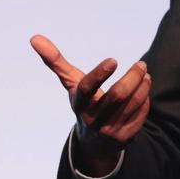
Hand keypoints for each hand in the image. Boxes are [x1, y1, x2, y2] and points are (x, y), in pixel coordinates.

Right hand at [30, 34, 151, 175]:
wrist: (94, 141)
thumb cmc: (84, 102)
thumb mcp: (72, 84)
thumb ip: (56, 62)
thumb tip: (34, 37)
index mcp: (79, 103)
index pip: (87, 88)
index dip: (99, 74)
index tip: (113, 60)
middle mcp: (92, 119)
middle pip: (117, 96)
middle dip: (132, 77)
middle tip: (141, 64)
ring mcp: (109, 130)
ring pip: (132, 104)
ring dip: (142, 85)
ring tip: (144, 74)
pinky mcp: (125, 137)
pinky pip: (140, 115)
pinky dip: (145, 99)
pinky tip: (144, 90)